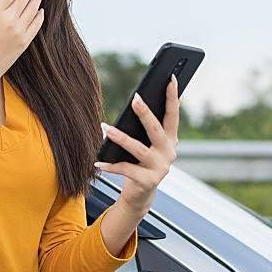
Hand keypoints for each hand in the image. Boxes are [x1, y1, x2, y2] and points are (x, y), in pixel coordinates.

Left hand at [93, 75, 179, 213]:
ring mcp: (160, 168)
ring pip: (138, 149)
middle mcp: (169, 153)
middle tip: (135, 99)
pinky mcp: (148, 181)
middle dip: (145, 113)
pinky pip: (125, 169)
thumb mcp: (146, 144)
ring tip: (106, 128)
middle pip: (156, 129)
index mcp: (171, 140)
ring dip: (121, 138)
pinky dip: (110, 165)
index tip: (170, 77)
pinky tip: (98, 161)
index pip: (173, 114)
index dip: (173, 96)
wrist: (141, 194)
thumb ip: (145, 128)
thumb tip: (135, 103)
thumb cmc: (140, 162)